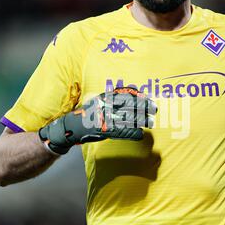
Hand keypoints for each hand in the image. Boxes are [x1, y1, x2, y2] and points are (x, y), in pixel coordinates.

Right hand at [39, 87, 157, 154]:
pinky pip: (120, 132)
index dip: (138, 96)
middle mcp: (104, 106)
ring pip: (126, 118)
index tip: (148, 98)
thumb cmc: (87, 115)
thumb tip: (132, 90)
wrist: (70, 128)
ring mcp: (103, 119)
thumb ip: (114, 97)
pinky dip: (131, 133)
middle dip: (143, 107)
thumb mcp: (99, 102)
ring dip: (140, 120)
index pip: (124, 94)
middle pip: (128, 105)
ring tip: (150, 122)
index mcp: (103, 98)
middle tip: (154, 109)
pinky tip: (140, 134)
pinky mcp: (102, 131)